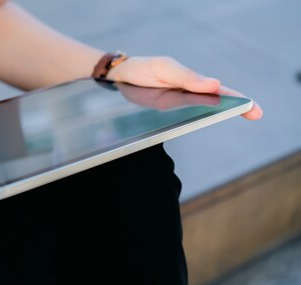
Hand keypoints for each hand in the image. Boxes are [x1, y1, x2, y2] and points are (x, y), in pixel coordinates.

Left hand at [106, 56, 262, 119]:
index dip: (238, 98)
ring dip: (217, 115)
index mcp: (192, 80)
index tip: (253, 107)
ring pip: (201, 111)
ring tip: (236, 116)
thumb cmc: (144, 68)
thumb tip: (215, 85)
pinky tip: (206, 124)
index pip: (219, 90)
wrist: (120, 77)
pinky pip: (183, 119)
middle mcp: (188, 93)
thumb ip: (187, 78)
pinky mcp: (165, 113)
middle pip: (215, 102)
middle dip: (235, 108)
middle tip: (256, 114)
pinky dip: (196, 122)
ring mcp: (177, 104)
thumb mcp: (164, 69)